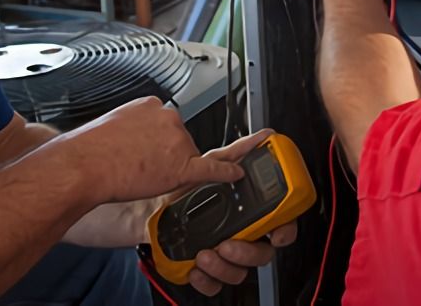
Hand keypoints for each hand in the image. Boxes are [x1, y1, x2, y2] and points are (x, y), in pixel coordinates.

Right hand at [46, 97, 241, 203]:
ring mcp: (178, 141)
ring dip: (170, 168)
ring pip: (187, 157)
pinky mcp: (182, 166)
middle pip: (180, 140)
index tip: (145, 148)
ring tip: (139, 174)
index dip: (156, 141)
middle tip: (137, 165)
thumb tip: (135, 136)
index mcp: (151, 105)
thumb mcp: (112, 122)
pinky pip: (212, 169)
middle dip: (165, 154)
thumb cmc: (89, 149)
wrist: (83, 165)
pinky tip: (236, 175)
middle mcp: (170, 119)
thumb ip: (133, 125)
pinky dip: (226, 173)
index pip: (166, 124)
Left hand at [173, 130, 300, 295]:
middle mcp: (235, 233)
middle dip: (249, 251)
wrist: (135, 207)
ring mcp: (219, 253)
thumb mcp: (204, 166)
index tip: (277, 231)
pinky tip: (195, 266)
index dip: (284, 229)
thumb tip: (262, 136)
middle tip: (230, 242)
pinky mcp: (200, 269)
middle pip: (262, 252)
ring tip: (206, 252)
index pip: (278, 223)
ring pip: (239, 272)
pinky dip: (206, 279)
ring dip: (225, 266)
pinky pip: (214, 284)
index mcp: (242, 210)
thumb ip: (234, 156)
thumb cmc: (170, 188)